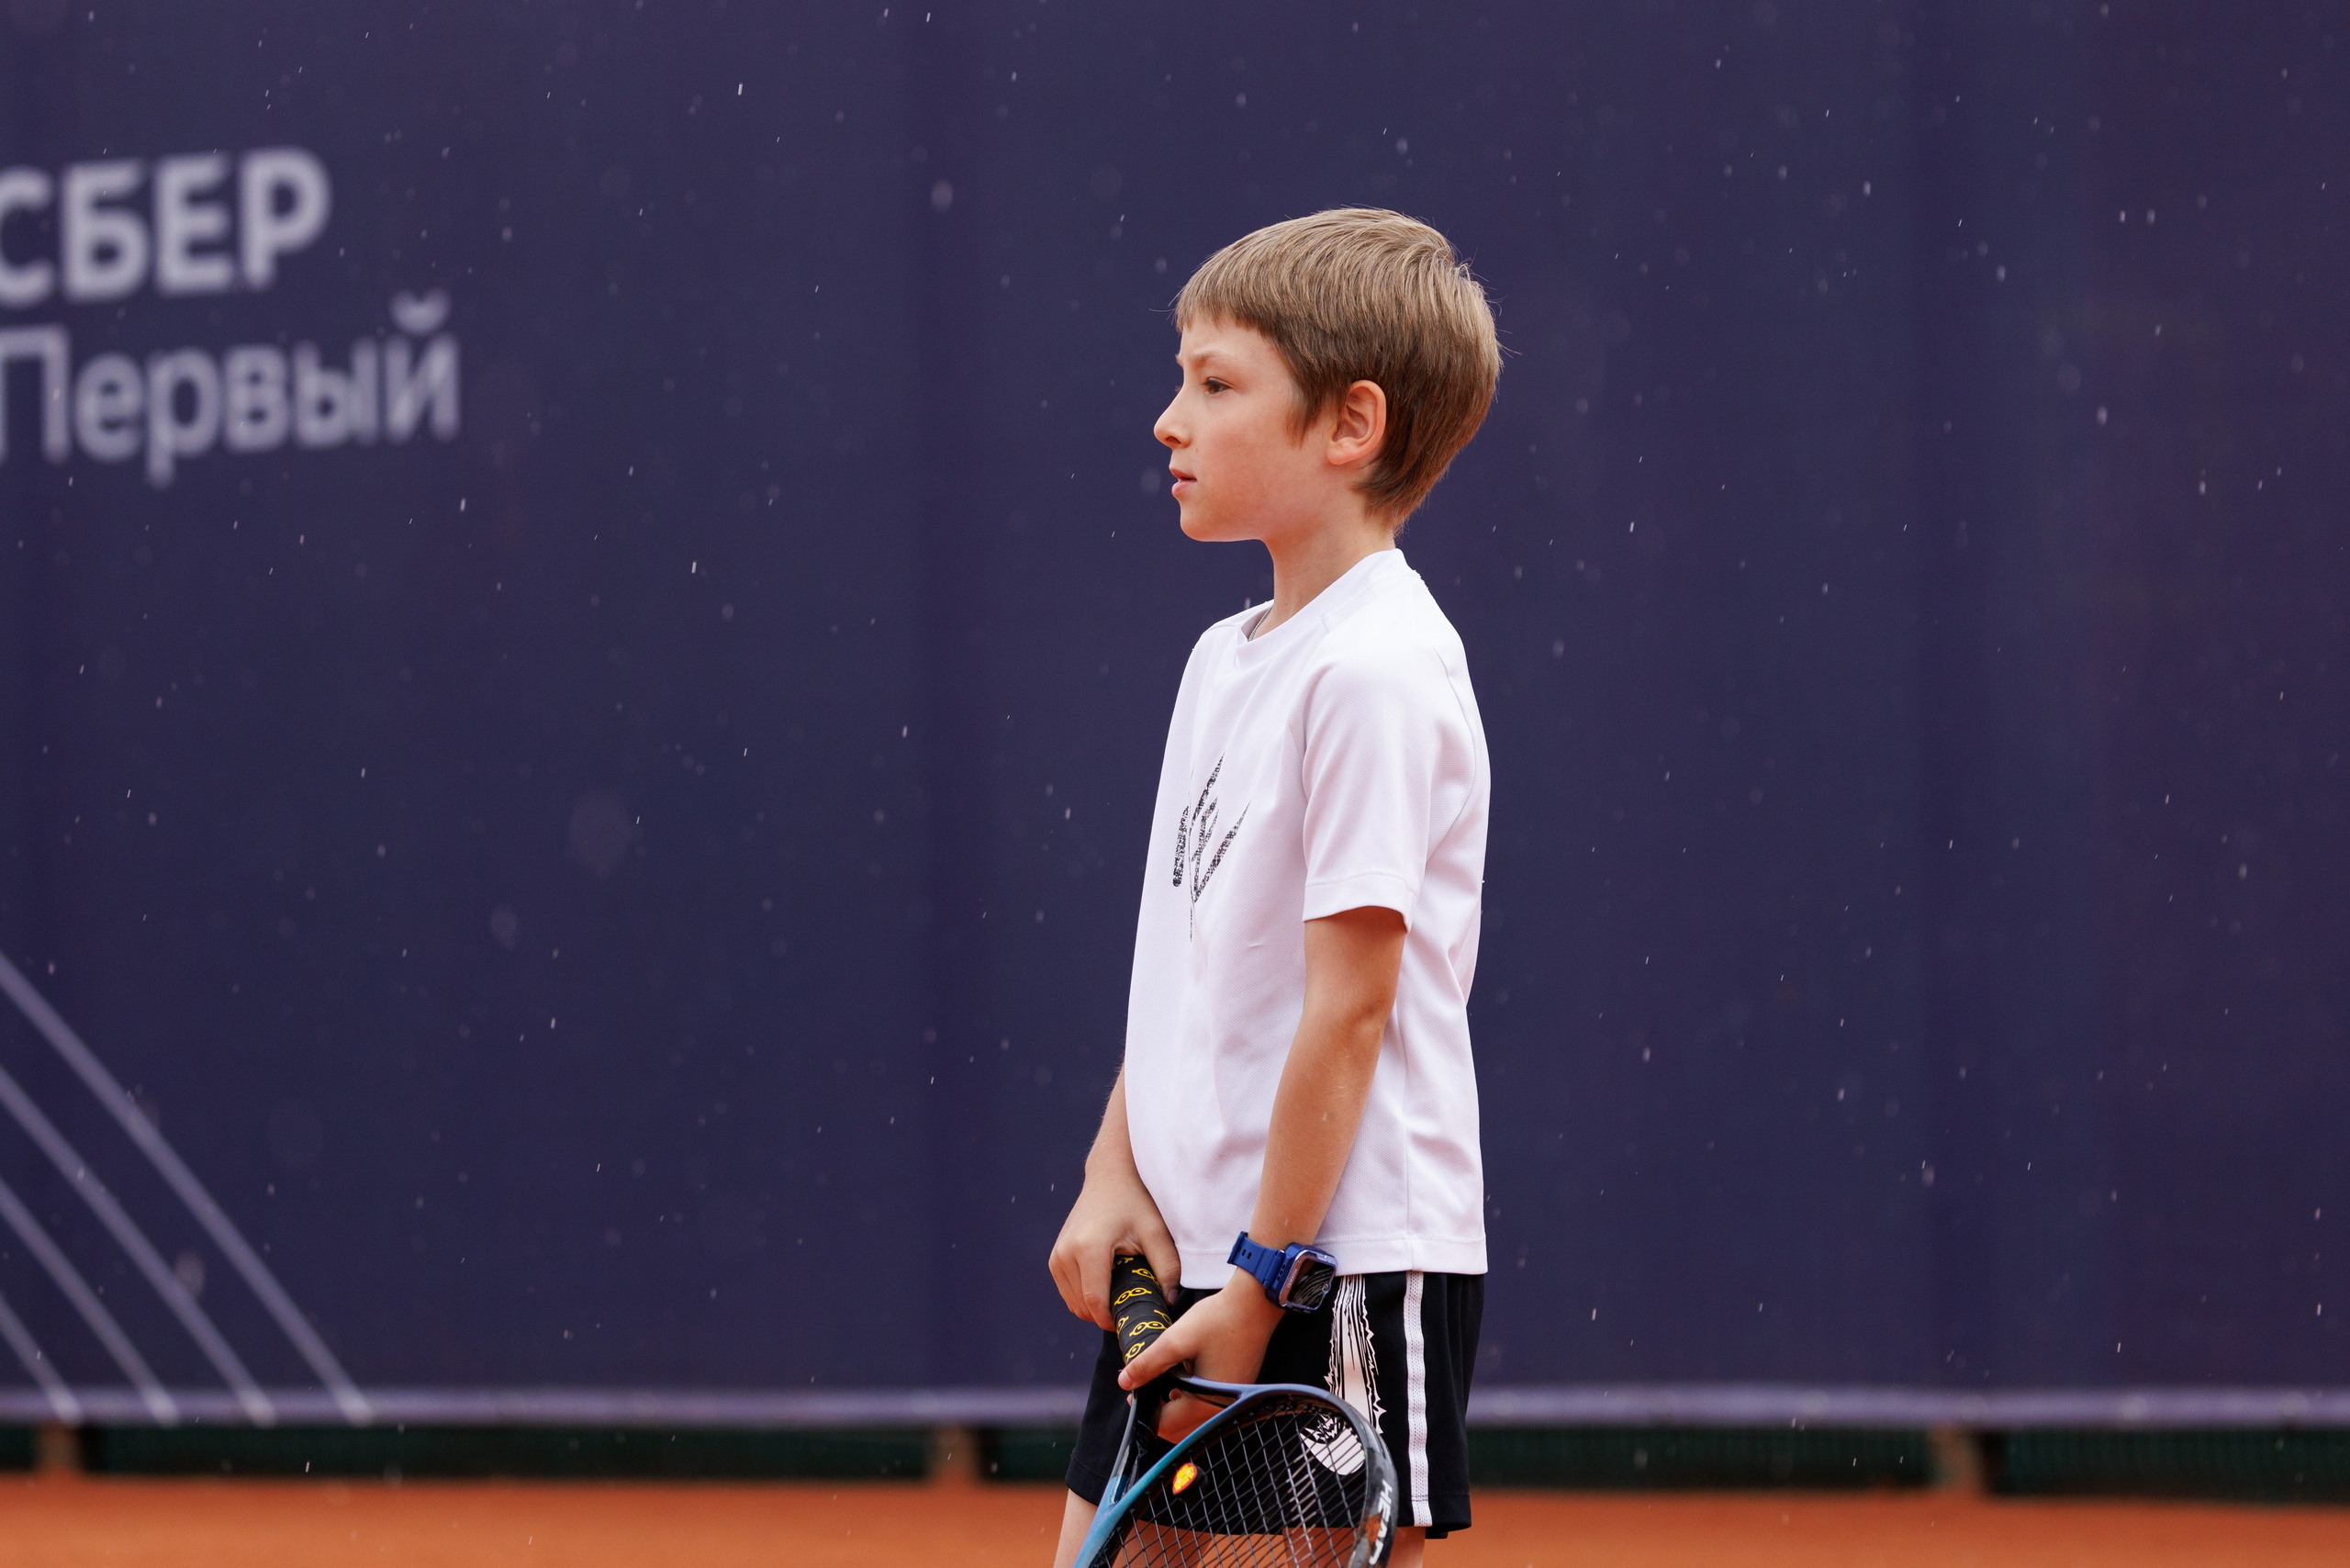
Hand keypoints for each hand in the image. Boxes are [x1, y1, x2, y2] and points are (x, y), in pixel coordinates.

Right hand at [1047, 1162, 1180, 1330]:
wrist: (1111, 1176)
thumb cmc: (1136, 1202)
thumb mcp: (1156, 1232)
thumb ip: (1168, 1268)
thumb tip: (1170, 1303)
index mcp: (1089, 1248)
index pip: (1095, 1302)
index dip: (1113, 1321)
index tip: (1133, 1321)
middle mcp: (1066, 1253)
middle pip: (1083, 1307)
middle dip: (1107, 1315)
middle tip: (1133, 1306)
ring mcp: (1057, 1255)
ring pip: (1074, 1303)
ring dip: (1095, 1308)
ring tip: (1122, 1292)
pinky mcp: (1055, 1257)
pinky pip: (1068, 1293)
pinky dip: (1086, 1298)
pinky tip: (1108, 1285)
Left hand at [1118, 1274, 1283, 1439]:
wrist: (1256, 1303)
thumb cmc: (1219, 1321)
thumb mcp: (1176, 1341)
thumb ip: (1148, 1364)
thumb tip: (1125, 1382)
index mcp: (1206, 1403)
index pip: (1167, 1424)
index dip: (1145, 1412)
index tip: (1133, 1394)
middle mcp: (1221, 1408)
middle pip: (1182, 1427)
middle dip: (1160, 1412)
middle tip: (1145, 1389)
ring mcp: (1231, 1400)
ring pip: (1194, 1417)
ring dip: (1175, 1406)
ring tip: (1162, 1380)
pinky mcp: (1236, 1388)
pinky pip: (1208, 1404)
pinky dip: (1191, 1398)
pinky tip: (1184, 1376)